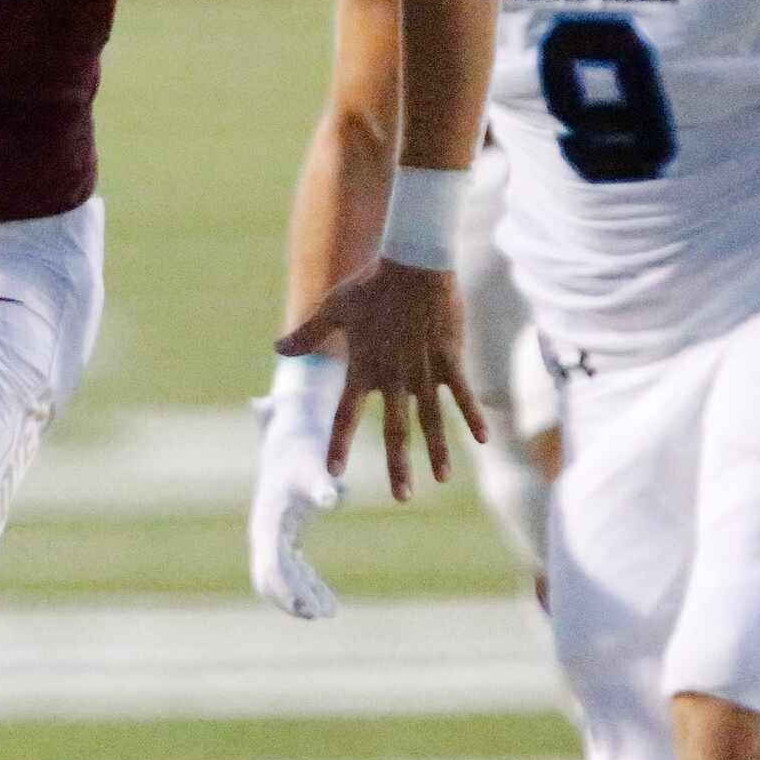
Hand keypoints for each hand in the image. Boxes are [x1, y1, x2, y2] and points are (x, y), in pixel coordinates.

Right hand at [249, 355, 345, 619]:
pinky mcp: (287, 531)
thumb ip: (319, 479)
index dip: (286, 591)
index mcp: (268, 517)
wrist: (294, 425)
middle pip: (271, 576)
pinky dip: (309, 585)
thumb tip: (333, 496)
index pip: (270, 565)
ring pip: (284, 576)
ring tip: (330, 611)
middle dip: (294, 600)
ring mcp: (274, 531)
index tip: (307, 610)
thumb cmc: (305, 444)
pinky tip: (329, 601)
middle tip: (323, 614)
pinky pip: (293, 567)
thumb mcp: (314, 463)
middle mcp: (265, 527)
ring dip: (304, 596)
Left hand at [278, 261, 484, 500]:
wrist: (413, 263)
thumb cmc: (371, 285)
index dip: (340, 443)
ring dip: (437, 451)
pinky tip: (483, 438)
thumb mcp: (333, 309)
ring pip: (431, 419)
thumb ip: (307, 334)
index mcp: (364, 367)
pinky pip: (462, 393)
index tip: (335, 472)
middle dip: (398, 466)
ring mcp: (424, 369)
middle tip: (401, 497)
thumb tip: (277, 348)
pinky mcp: (449, 357)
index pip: (346, 415)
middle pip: (396, 429)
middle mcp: (394, 376)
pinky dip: (473, 415)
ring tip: (440, 479)